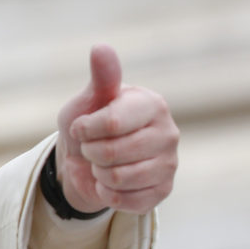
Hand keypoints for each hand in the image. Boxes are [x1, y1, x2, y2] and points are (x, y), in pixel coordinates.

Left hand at [55, 44, 178, 214]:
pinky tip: (109, 182)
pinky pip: (124, 201)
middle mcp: (168, 132)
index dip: (85, 130)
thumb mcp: (88, 100)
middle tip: (91, 148)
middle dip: (90, 153)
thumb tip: (101, 47)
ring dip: (97, 173)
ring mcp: (169, 163)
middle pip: (111, 154)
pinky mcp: (163, 191)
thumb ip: (101, 78)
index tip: (80, 127)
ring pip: (117, 178)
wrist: (88, 160)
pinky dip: (106, 194)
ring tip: (100, 164)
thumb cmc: (90, 123)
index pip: (111, 123)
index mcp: (152, 104)